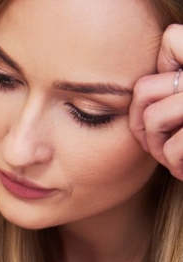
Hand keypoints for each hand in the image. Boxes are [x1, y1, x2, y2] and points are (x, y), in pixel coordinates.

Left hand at [130, 24, 182, 179]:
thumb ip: (174, 85)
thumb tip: (145, 78)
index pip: (172, 39)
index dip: (159, 74)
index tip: (164, 102)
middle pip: (144, 88)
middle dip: (142, 123)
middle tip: (157, 144)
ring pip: (152, 118)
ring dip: (156, 147)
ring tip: (173, 157)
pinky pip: (171, 147)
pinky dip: (176, 166)